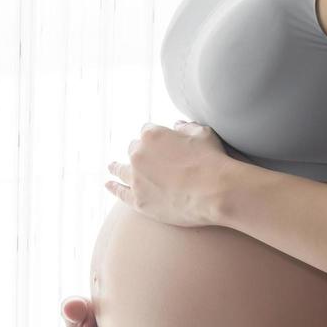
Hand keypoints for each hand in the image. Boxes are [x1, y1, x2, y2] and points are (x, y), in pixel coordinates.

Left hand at [104, 120, 229, 227]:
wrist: (216, 192)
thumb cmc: (213, 160)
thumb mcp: (203, 133)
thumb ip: (187, 127)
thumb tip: (177, 125)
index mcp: (151, 135)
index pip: (146, 132)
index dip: (154, 138)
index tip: (160, 144)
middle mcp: (138, 154)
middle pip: (133, 150)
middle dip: (140, 152)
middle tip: (146, 159)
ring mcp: (136, 179)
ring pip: (121, 169)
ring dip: (117, 167)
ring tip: (112, 167)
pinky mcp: (139, 201)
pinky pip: (121, 192)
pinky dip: (114, 188)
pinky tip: (109, 185)